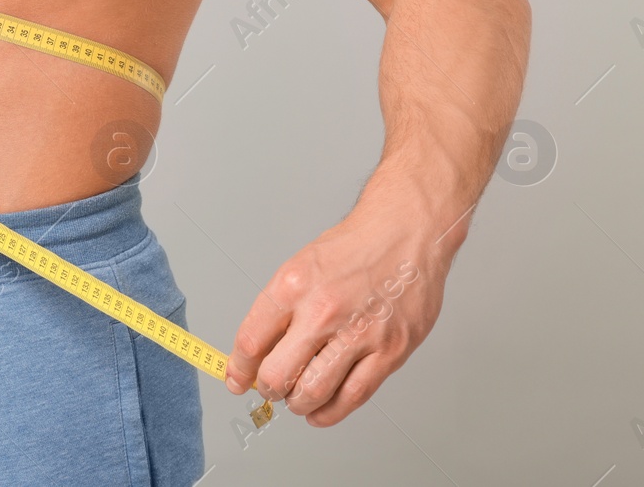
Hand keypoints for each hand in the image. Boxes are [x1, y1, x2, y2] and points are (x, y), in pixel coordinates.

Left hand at [223, 209, 451, 425]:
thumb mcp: (301, 266)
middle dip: (267, 389)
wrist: (407, 232)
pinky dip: (330, 412)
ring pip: (312, 392)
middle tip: (270, 388)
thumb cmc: (355, 247)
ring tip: (296, 399)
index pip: (251, 341)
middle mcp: (323, 310)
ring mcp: (359, 334)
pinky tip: (320, 410)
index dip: (239, 369)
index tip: (237, 379)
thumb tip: (257, 350)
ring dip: (297, 403)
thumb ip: (279, 309)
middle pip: (277, 374)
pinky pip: (353, 396)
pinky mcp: (390, 351)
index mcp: (293, 285)